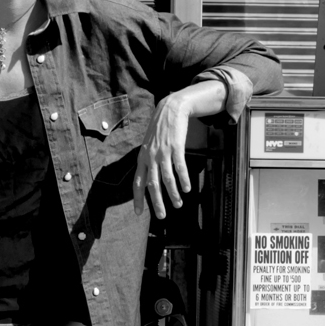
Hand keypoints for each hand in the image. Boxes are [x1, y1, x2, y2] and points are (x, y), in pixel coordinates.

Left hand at [134, 93, 194, 219]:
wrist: (171, 109)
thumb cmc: (160, 129)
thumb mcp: (149, 145)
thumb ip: (148, 161)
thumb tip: (150, 178)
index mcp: (142, 158)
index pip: (137, 182)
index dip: (138, 199)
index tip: (139, 213)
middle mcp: (150, 157)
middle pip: (152, 185)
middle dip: (157, 203)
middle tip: (162, 216)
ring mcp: (163, 152)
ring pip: (166, 179)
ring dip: (173, 194)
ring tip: (178, 204)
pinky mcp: (175, 147)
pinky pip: (179, 167)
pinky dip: (183, 180)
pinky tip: (187, 189)